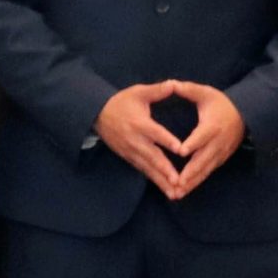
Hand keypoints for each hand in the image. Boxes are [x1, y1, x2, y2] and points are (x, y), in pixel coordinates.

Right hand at [94, 81, 185, 198]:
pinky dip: (155, 181)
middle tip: (179, 181)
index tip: (181, 150)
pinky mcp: (128, 157)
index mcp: (139, 123)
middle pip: (152, 157)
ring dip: (161, 181)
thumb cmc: (120, 102)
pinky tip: (166, 190)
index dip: (167, 141)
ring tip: (176, 193)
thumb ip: (157, 90)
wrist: (96, 114)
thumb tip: (174, 84)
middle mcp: (135, 140)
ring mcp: (130, 151)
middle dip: (165, 170)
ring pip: (148, 168)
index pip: (155, 133)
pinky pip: (143, 170)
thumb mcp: (137, 92)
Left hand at [169, 80, 246, 195]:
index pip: (202, 136)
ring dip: (192, 182)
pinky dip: (197, 182)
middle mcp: (217, 142)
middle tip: (176, 183)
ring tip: (177, 192)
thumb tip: (172, 83)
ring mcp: (220, 153)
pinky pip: (208, 172)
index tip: (180, 152)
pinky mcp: (220, 159)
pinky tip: (185, 190)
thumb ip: (189, 90)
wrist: (244, 115)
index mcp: (212, 125)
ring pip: (205, 170)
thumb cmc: (220, 103)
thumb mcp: (206, 93)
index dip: (192, 143)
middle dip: (190, 172)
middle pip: (203, 159)